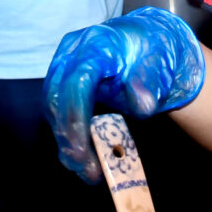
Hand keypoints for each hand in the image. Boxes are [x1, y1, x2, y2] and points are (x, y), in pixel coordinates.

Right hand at [42, 7, 204, 182]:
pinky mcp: (62, 81)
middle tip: (88, 170)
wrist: (146, 40)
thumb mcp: (158, 63)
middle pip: (57, 98)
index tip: (82, 149)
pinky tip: (84, 157)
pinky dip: (69, 136)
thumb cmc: (151, 51)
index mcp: (96, 43)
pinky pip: (58, 111)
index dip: (76, 117)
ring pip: (53, 108)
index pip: (77, 82)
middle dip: (68, 138)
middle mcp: (72, 52)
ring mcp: (64, 65)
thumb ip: (147, 83)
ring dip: (67, 143)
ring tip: (89, 171)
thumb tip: (142, 105)